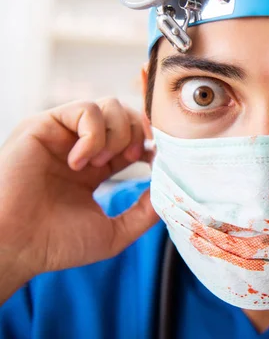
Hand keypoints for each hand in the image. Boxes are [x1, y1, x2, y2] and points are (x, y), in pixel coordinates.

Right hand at [0, 99, 158, 285]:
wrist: (13, 246)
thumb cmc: (55, 244)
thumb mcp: (114, 233)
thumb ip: (143, 212)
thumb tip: (169, 191)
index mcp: (96, 167)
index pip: (133, 138)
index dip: (151, 142)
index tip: (158, 158)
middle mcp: (80, 147)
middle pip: (126, 115)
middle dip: (140, 133)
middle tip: (131, 159)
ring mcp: (63, 135)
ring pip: (110, 106)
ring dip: (117, 134)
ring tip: (100, 165)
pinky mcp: (44, 125)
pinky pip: (86, 109)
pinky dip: (93, 135)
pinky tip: (80, 162)